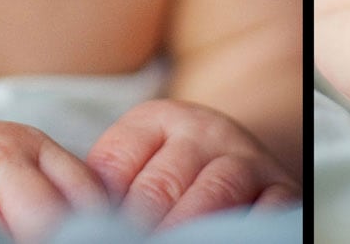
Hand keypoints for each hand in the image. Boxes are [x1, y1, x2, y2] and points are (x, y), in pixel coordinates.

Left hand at [85, 99, 299, 229]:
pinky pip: (264, 211)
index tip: (88, 231)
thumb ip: (106, 182)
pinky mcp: (280, 188)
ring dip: (184, 229)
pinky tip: (217, 240)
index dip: (98, 207)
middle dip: (137, 225)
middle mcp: (204, 131)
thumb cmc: (174, 167)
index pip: (116, 163)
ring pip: (212, 193)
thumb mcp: (138, 158)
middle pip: (160, 184)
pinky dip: (240, 230)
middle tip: (124, 243)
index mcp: (158, 120)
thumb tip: (69, 220)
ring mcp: (245, 159)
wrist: (243, 153)